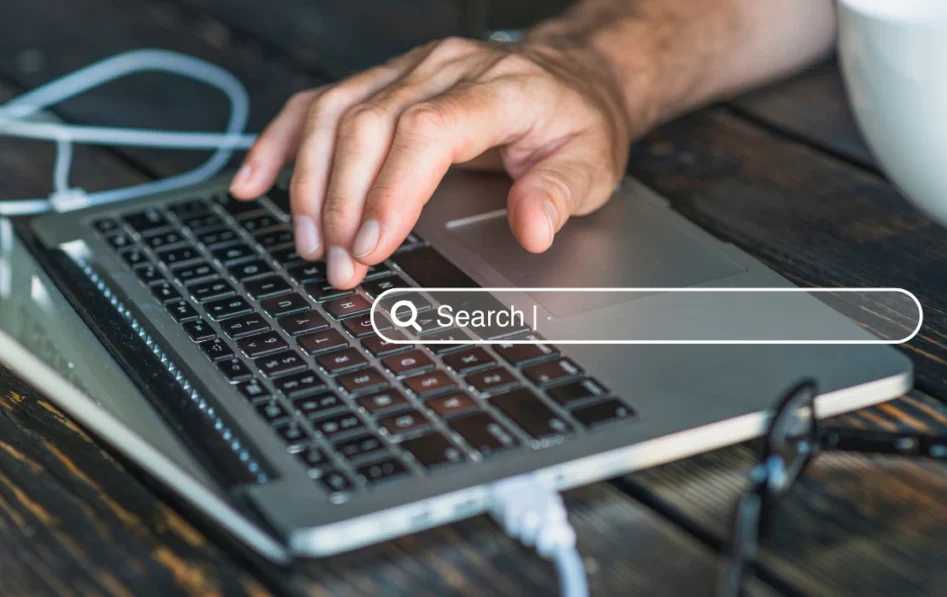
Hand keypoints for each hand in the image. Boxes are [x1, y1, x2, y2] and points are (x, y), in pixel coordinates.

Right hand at [230, 37, 629, 288]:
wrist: (569, 78)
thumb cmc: (575, 122)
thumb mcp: (591, 163)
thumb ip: (560, 194)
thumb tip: (532, 228)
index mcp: (499, 88)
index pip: (427, 131)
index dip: (391, 189)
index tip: (373, 245)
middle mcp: (444, 69)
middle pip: (369, 124)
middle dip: (345, 202)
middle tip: (339, 265)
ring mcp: (407, 70)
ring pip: (334, 112)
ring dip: (310, 182)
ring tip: (308, 241)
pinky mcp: (383, 80)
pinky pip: (319, 103)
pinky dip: (281, 142)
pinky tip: (255, 180)